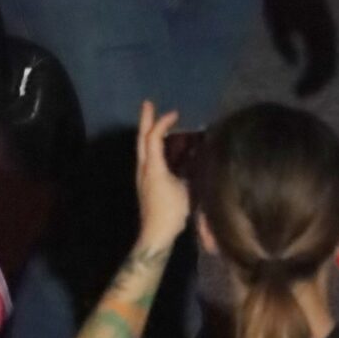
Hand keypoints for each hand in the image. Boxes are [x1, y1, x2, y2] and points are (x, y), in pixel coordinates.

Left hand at [135, 101, 189, 246]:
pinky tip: (161, 146)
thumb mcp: (185, 189)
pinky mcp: (145, 182)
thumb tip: (197, 158)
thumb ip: (190, 171)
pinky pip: (147, 156)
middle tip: (148, 104)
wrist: (155, 233)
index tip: (175, 113)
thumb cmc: (171, 212)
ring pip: (142, 147)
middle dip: (145, 120)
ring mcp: (142, 175)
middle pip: (141, 138)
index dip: (162, 123)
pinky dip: (152, 145)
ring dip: (148, 132)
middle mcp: (144, 167)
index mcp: (152, 166)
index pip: (153, 138)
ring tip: (153, 121)